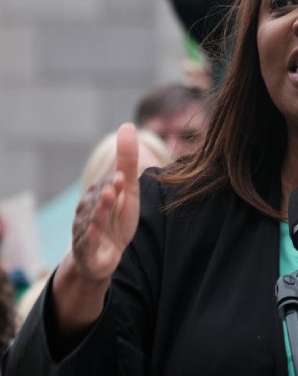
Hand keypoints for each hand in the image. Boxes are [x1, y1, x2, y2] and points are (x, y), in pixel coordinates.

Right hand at [52, 123, 139, 333]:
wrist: (104, 256)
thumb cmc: (116, 219)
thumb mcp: (127, 191)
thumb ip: (126, 161)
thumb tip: (127, 125)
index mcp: (97, 195)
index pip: (107, 186)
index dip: (116, 183)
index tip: (121, 176)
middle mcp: (87, 210)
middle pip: (98, 201)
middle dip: (106, 196)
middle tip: (116, 186)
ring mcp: (85, 230)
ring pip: (92, 219)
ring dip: (100, 210)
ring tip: (109, 199)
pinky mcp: (86, 250)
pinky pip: (87, 241)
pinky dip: (90, 235)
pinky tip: (95, 229)